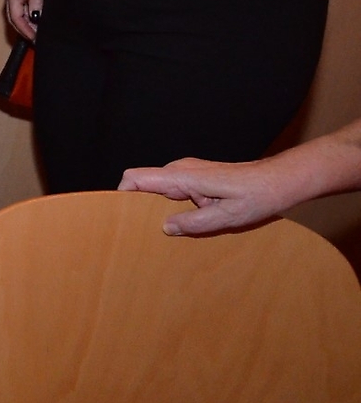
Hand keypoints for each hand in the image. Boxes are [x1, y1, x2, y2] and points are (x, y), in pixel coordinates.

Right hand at [2, 0, 44, 40]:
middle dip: (25, 30)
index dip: (26, 31)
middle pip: (15, 19)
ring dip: (27, 23)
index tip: (36, 40)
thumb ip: (36, 2)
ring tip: (39, 32)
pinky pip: (22, 6)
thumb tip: (35, 19)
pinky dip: (29, 15)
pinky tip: (38, 18)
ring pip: (18, 13)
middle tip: (38, 40)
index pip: (16, 19)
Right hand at [118, 159, 284, 235]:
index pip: (135, 178)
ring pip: (158, 190)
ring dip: (159, 209)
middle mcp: (181, 170)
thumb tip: (164, 227)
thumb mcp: (226, 216)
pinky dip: (173, 206)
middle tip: (147, 232)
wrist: (282, 179)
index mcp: (183, 177)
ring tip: (170, 230)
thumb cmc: (259, 194)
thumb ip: (193, 223)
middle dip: (140, 208)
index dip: (121, 195)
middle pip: (143, 185)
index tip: (120, 217)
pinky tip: (187, 222)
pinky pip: (172, 191)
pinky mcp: (196, 178)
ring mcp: (188, 172)